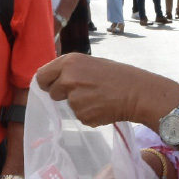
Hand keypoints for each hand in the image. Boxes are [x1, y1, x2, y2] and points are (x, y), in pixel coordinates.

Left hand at [33, 53, 178, 128]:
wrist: (136, 92)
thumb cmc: (117, 75)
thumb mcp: (90, 64)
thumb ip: (70, 71)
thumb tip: (54, 81)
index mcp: (69, 62)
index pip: (42, 76)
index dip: (46, 82)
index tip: (51, 86)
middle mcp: (68, 79)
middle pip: (52, 93)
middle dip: (63, 94)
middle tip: (84, 91)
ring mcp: (74, 99)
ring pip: (68, 105)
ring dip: (79, 104)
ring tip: (98, 97)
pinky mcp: (82, 115)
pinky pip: (79, 116)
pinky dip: (88, 113)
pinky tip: (102, 106)